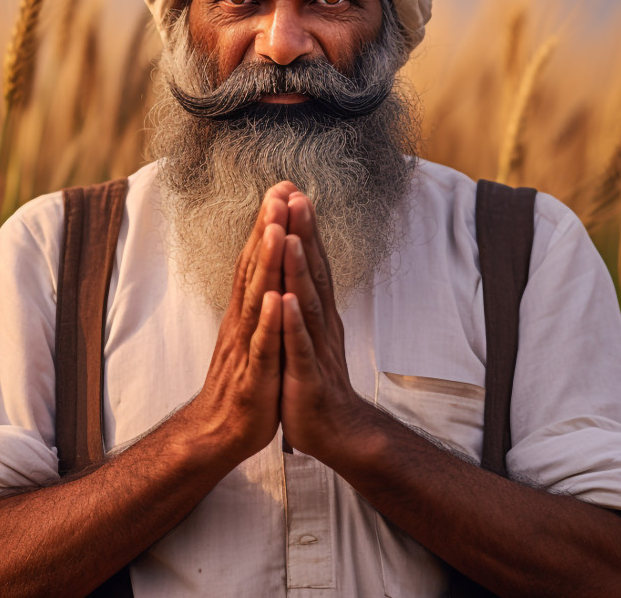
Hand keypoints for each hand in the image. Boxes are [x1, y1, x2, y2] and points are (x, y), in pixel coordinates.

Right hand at [181, 182, 296, 465]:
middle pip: (253, 268)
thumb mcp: (252, 332)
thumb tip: (263, 263)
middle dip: (267, 229)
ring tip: (276, 230)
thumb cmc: (243, 380)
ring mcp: (247, 346)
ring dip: (266, 263)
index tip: (282, 188)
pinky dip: (269, 322)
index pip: (256, 259)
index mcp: (247, 311)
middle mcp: (243, 320)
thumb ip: (256, 297)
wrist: (220, 432)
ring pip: (257, 298)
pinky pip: (263, 345)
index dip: (268, 223)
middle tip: (278, 191)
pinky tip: (277, 300)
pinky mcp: (254, 375)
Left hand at [279, 191, 372, 461]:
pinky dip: (293, 324)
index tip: (292, 190)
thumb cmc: (315, 379)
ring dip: (300, 269)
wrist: (334, 431)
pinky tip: (287, 302)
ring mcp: (315, 348)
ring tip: (293, 237)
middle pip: (313, 272)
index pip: (311, 262)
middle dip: (305, 234)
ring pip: (307, 302)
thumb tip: (300, 259)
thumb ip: (306, 296)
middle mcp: (320, 324)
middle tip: (296, 195)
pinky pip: (299, 347)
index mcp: (316, 312)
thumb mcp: (307, 331)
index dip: (303, 227)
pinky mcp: (306, 376)